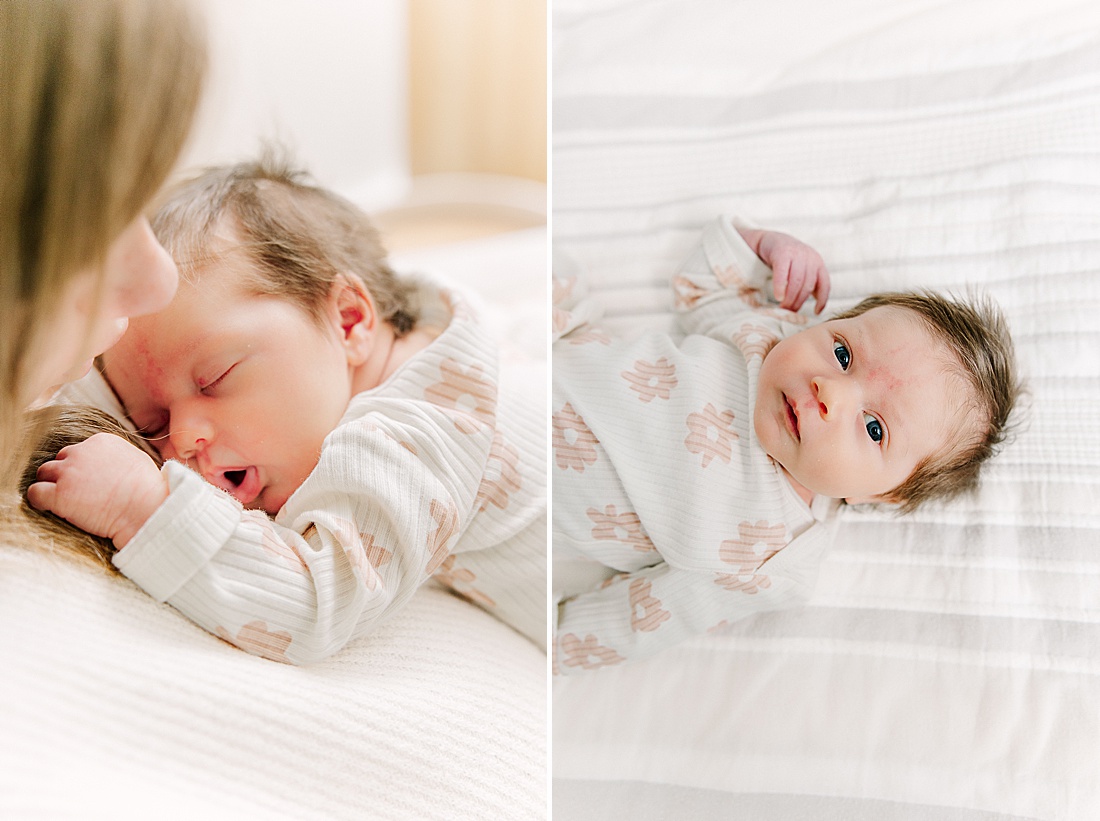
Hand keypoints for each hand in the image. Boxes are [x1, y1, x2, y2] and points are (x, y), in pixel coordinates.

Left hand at [27, 433, 167, 547]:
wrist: (146, 510)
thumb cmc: (148, 490)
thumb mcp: (136, 460)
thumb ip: (116, 456)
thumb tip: (110, 463)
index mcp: (100, 441)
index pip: (79, 450)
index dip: (82, 467)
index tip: (88, 481)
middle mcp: (81, 452)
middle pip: (60, 459)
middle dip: (65, 474)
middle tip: (75, 492)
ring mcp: (68, 473)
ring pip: (44, 473)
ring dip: (51, 485)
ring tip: (62, 500)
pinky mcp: (59, 495)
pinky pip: (35, 493)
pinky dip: (39, 500)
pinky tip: (50, 508)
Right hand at [738, 227, 830, 313]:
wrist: (771, 240)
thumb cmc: (788, 260)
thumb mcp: (803, 268)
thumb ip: (809, 282)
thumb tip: (817, 307)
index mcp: (818, 262)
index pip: (825, 284)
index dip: (822, 300)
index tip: (816, 312)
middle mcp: (810, 257)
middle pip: (807, 286)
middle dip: (798, 302)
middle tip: (790, 313)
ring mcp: (796, 254)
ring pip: (796, 281)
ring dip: (790, 298)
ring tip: (783, 308)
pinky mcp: (782, 253)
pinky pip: (782, 274)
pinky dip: (781, 287)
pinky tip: (778, 297)